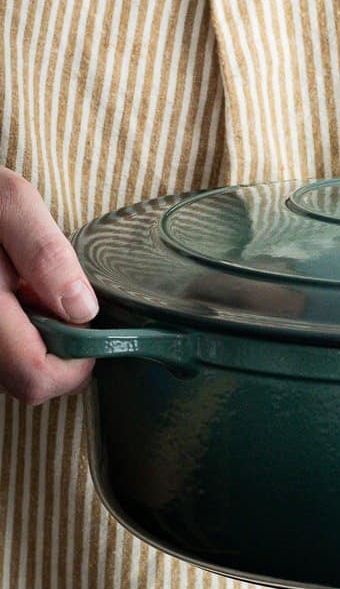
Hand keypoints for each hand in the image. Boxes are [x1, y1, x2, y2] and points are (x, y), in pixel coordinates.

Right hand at [0, 169, 97, 403]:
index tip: (83, 319)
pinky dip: (21, 336)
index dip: (74, 361)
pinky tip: (16, 299)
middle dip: (59, 352)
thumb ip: (44, 253)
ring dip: (38, 343)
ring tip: (30, 293)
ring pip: (13, 374)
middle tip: (57, 299)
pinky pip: (3, 359)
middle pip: (28, 384)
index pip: (36, 379)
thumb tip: (82, 310)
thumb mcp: (9, 203)